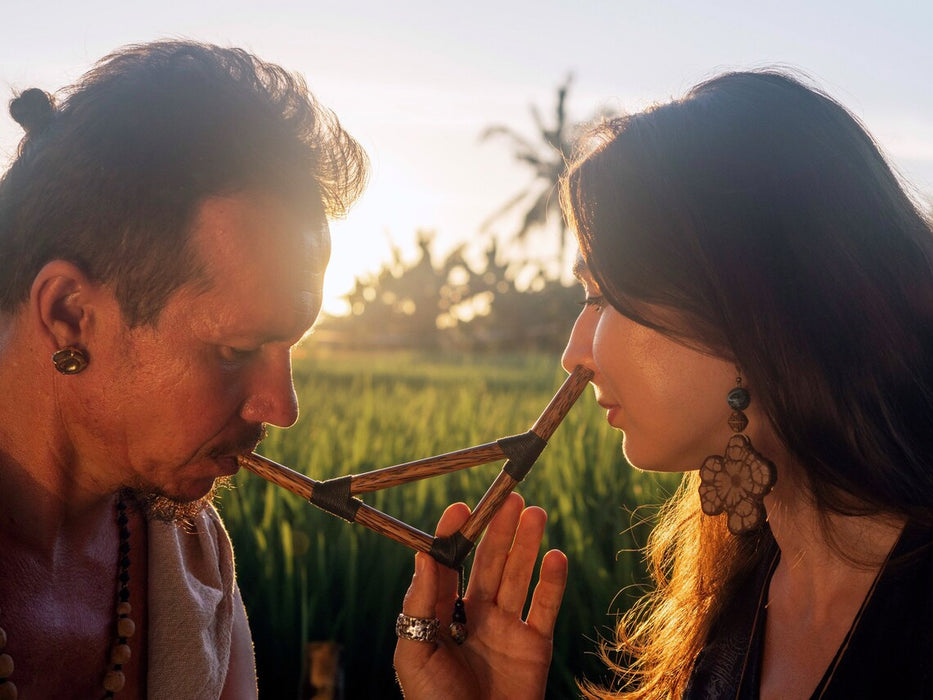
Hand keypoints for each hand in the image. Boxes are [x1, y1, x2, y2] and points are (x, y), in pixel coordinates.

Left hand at [394, 493, 567, 698]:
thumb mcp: (414, 654)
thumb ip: (420, 604)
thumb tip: (424, 555)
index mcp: (440, 615)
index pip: (449, 565)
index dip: (455, 535)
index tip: (461, 508)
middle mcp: (474, 616)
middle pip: (490, 563)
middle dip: (499, 531)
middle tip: (510, 498)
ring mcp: (506, 629)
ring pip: (519, 576)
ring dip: (527, 545)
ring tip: (534, 513)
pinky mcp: (533, 646)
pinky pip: (544, 608)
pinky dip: (552, 582)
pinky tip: (556, 556)